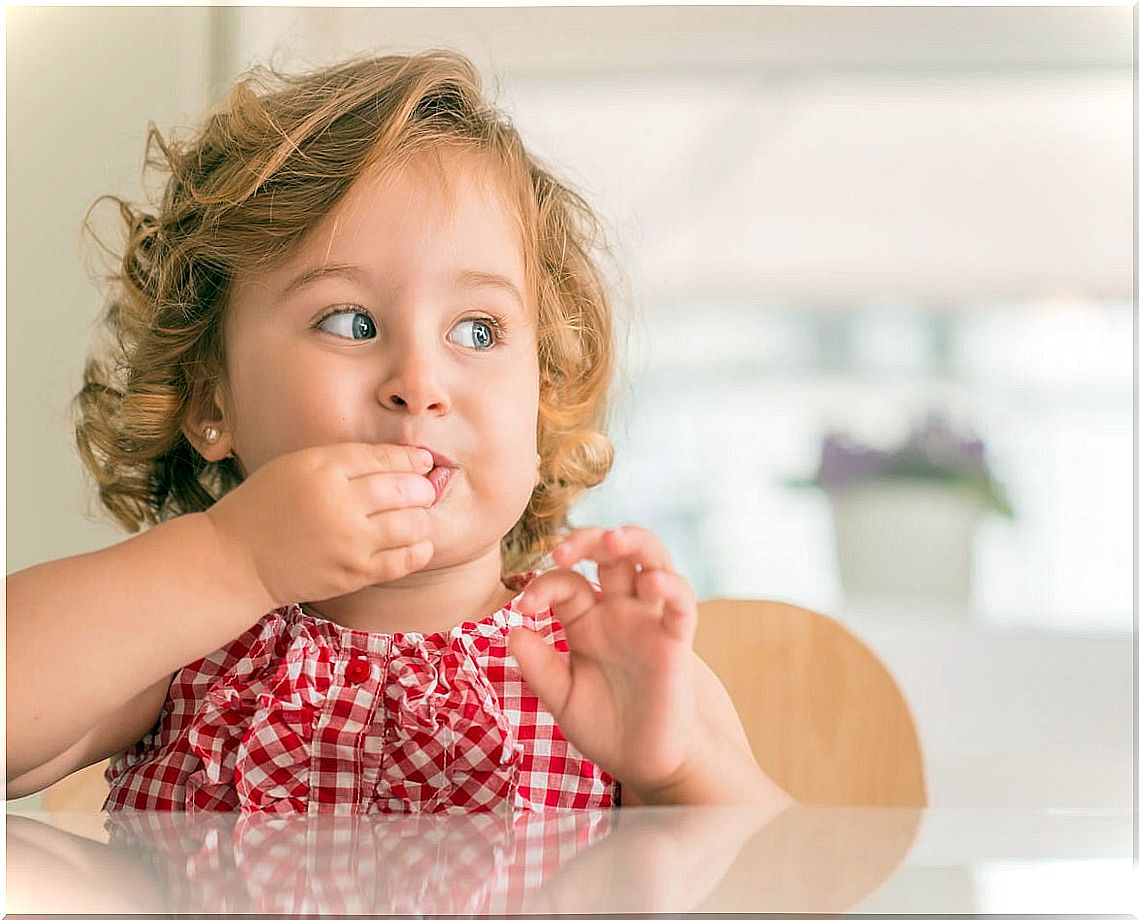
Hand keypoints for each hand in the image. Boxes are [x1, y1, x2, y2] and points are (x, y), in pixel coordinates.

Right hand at [204, 442, 436, 608]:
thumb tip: (398, 461)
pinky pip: (404, 560)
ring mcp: (350, 541)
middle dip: (423, 487)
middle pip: (407, 488)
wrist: (235, 561)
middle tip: (422, 490)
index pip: (384, 457)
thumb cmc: (265, 507)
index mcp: (323, 468)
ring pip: (413, 524)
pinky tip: (418, 543)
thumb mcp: (296, 466)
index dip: (411, 458)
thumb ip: (343, 462)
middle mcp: (340, 502)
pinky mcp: (354, 573)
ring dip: (422, 517)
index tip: (423, 461)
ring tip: (416, 516)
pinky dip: (419, 549)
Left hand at [507, 525, 701, 797]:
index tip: (524, 608)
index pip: (566, 582)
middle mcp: (619, 611)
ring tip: (613, 539)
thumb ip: (539, 667)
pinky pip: (681, 603)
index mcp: (586, 620)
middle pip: (610, 553)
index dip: (543, 586)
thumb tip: (513, 632)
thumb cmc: (605, 727)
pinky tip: (653, 583)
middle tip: (562, 551)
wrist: (645, 764)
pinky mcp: (676, 640)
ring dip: (634, 541)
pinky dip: (671, 586)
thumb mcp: (562, 699)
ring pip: (650, 560)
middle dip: (587, 540)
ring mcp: (649, 621)